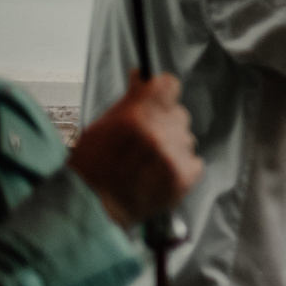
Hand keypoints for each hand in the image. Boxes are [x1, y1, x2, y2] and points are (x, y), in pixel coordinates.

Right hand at [68, 72, 201, 228]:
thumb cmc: (91, 169)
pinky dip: (180, 167)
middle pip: (178, 114)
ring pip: (186, 138)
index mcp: (135, 116)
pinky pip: (194, 160)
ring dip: (172, 147)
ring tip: (147, 165)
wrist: (94, 210)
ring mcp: (173, 156)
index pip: (169, 86)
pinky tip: (158, 176)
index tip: (157, 99)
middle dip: (164, 124)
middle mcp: (158, 133)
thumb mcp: (100, 127)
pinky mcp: (185, 177)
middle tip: (144, 143)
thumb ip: (129, 101)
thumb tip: (143, 75)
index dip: (162, 93)